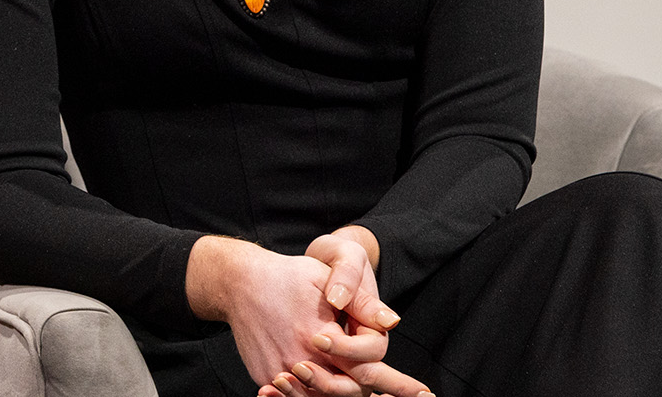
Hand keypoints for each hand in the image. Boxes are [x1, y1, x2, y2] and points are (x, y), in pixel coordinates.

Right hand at [187, 237, 431, 396]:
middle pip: (347, 390)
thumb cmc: (288, 276)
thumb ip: (360, 302)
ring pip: (320, 396)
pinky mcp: (265, 375)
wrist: (238, 282)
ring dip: (336, 392)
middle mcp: (301, 359)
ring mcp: (280, 371)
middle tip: (409, 396)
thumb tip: (392, 321)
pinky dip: (308, 394)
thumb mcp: (326, 278)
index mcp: (321, 335)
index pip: (368, 367)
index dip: (397, 384)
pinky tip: (316, 385)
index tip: (423, 394)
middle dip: (373, 390)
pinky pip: (295, 395)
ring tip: (360, 388)